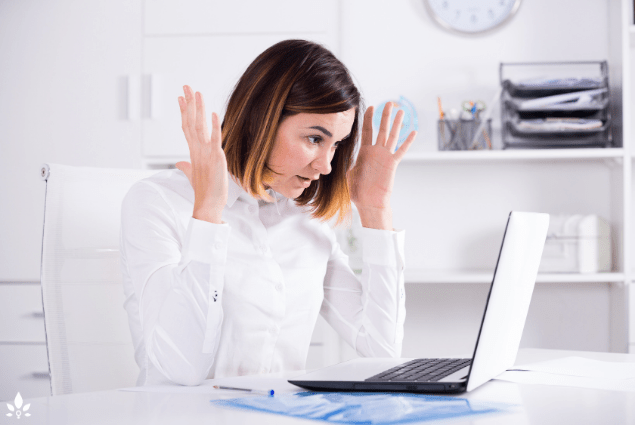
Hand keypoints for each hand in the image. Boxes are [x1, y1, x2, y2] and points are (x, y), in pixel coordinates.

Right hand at [176, 85, 227, 223]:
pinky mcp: (216, 158)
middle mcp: (197, 150)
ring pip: (199, 127)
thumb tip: (179, 163)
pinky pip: (215, 139)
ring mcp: (205, 153)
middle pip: (191, 122)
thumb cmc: (204, 191)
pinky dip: (214, 126)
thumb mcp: (194, 175)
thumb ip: (186, 166)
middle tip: (186, 87)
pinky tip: (214, 113)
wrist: (209, 205)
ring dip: (198, 109)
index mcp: (194, 152)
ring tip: (197, 93)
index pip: (187, 127)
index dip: (184, 112)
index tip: (181, 98)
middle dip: (189, 104)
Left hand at [347, 103, 415, 229]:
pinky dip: (407, 141)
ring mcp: (385, 156)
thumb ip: (346, 160)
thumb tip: (337, 154)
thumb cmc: (358, 191)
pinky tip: (413, 131)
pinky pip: (401, 150)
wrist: (368, 203)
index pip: (367, 131)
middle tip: (388, 102)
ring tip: (401, 110)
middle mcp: (376, 152)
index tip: (370, 107)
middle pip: (381, 129)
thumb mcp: (347, 172)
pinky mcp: (392, 164)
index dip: (369, 118)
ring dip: (396, 123)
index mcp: (364, 152)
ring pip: (391, 136)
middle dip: (384, 115)